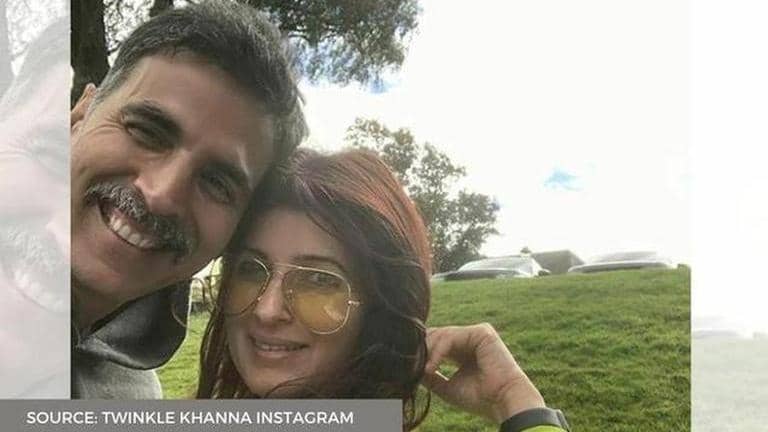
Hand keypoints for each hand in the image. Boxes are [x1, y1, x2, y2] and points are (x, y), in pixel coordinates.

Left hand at [423, 323, 545, 423]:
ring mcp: (477, 334)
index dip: (422, 352)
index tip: (409, 367)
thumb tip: (411, 370)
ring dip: (428, 352)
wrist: (503, 402)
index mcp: (463, 351)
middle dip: (423, 349)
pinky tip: (432, 366)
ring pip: (442, 334)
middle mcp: (470, 340)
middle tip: (412, 366)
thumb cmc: (480, 398)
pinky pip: (451, 336)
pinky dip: (438, 351)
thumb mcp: (447, 387)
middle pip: (437, 334)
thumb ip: (431, 377)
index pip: (436, 342)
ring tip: (423, 370)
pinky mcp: (482, 332)